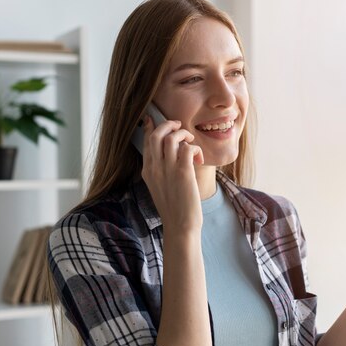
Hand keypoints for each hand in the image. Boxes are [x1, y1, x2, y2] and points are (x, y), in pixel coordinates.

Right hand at [140, 114, 204, 233]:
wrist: (180, 226)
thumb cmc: (174, 208)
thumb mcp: (159, 187)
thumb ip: (160, 171)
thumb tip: (169, 155)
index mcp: (147, 171)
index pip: (146, 141)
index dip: (151, 127)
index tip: (153, 119)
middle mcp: (155, 168)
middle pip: (157, 134)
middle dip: (169, 125)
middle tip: (179, 127)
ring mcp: (168, 170)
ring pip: (172, 138)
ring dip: (185, 135)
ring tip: (192, 144)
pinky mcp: (183, 173)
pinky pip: (188, 148)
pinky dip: (195, 149)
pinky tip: (199, 159)